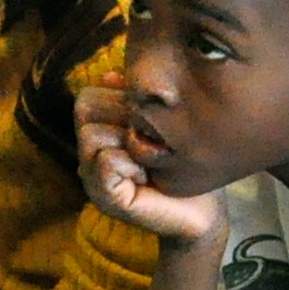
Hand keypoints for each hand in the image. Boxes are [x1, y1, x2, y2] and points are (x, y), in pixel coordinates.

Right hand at [75, 77, 231, 246]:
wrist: (204, 214)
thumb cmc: (186, 167)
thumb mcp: (162, 127)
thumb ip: (137, 103)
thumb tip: (112, 75)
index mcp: (98, 137)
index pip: (87, 97)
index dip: (118, 100)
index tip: (147, 122)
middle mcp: (88, 156)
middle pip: (84, 110)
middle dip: (122, 117)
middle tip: (149, 141)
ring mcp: (92, 179)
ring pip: (91, 135)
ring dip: (127, 142)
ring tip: (148, 160)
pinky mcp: (105, 198)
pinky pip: (104, 163)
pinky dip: (128, 164)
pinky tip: (146, 176)